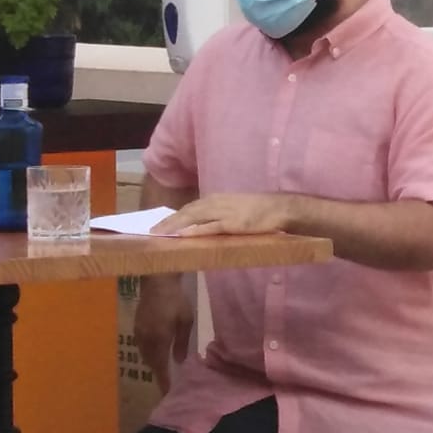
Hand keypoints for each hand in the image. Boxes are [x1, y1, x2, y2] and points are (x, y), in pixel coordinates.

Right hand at [134, 276, 193, 391]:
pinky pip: (142, 348)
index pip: (160, 366)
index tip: (166, 392)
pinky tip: (156, 355)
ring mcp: (139, 333)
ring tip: (163, 372)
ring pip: (145, 356)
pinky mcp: (136, 327)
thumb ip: (182, 343)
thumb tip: (179, 361)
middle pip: (150, 363)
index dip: (163, 380)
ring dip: (153, 365)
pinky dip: (149, 355)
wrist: (157, 282)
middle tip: (166, 384)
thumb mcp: (185, 320)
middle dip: (158, 374)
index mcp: (159, 339)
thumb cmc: (176, 300)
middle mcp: (146, 339)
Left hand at [154, 193, 291, 237]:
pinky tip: (182, 235)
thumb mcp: (239, 207)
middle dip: (169, 220)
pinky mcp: (232, 224)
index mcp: (219, 198)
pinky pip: (209, 227)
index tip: (160, 223)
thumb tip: (208, 223)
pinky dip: (194, 230)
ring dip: (175, 224)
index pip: (191, 206)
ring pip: (194, 217)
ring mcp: (224, 212)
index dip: (175, 215)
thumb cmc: (262, 209)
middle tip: (151, 230)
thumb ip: (222, 213)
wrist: (281, 208)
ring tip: (160, 233)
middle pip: (188, 211)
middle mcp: (218, 202)